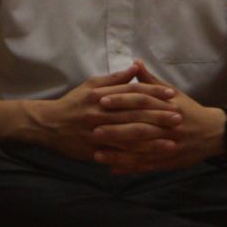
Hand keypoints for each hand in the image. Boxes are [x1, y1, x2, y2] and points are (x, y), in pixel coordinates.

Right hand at [29, 61, 178, 161]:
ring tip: (172, 141)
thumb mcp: (90, 85)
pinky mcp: (93, 149)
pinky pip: (117, 153)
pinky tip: (150, 159)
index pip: (133, 92)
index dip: (154, 93)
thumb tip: (135, 68)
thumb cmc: (72, 103)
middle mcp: (100, 113)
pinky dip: (134, 156)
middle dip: (159, 116)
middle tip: (179, 117)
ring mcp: (97, 133)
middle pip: (135, 114)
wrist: (46, 125)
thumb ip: (115, 78)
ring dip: (152, 139)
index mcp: (101, 95)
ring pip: (128, 136)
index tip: (172, 94)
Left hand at [91, 64, 221, 173]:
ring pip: (141, 151)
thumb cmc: (190, 111)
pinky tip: (113, 170)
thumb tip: (135, 63)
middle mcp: (170, 127)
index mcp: (170, 108)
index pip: (143, 102)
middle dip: (115, 130)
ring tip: (97, 154)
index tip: (101, 100)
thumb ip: (151, 82)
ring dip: (118, 154)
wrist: (215, 133)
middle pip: (140, 128)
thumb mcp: (174, 94)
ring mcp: (170, 146)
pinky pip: (147, 166)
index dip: (121, 100)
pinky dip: (129, 169)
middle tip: (93, 129)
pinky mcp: (170, 161)